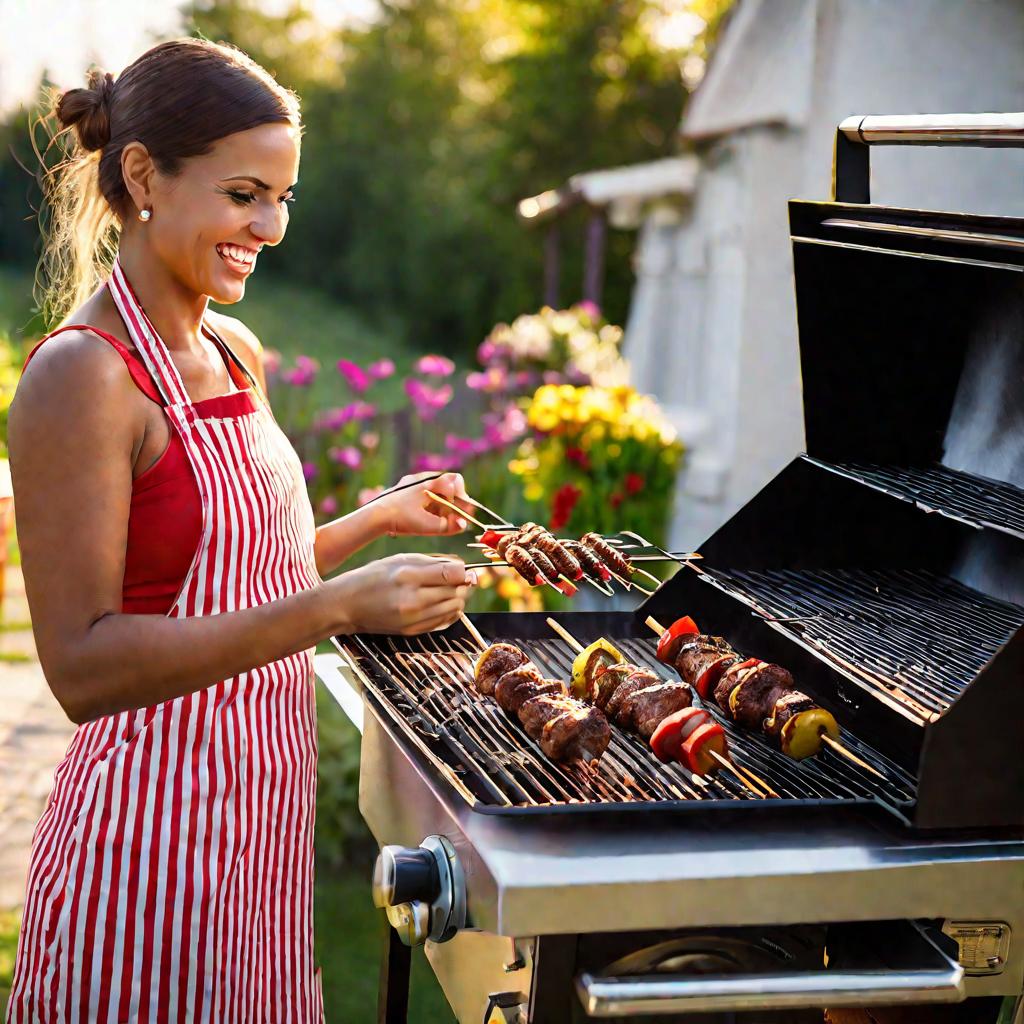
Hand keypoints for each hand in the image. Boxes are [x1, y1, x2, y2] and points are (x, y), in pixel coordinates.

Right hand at [328, 553, 476, 634]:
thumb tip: (464, 568)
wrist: (347, 605)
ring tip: (446, 590)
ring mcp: (412, 619)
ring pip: (454, 608)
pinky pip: (445, 621)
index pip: (452, 574)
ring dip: (457, 598)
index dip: (464, 571)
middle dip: (462, 584)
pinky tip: (440, 603)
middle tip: (456, 579)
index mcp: (407, 576)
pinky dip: (449, 611)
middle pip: (456, 592)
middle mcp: (411, 599)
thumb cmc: (373, 577)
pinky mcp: (413, 631)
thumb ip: (433, 562)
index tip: (465, 569)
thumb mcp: (400, 560)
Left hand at [371, 471, 473, 537]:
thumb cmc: (401, 519)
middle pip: (446, 487)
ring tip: (438, 521)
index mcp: (429, 481)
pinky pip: (424, 495)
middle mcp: (422, 479)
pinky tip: (426, 519)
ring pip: (436, 492)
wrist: (373, 517)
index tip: (460, 511)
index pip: (456, 480)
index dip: (461, 496)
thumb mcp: (428, 526)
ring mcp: (412, 484)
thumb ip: (450, 527)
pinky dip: (430, 507)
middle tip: (452, 519)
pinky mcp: (404, 492)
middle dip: (452, 504)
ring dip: (442, 506)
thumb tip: (464, 525)